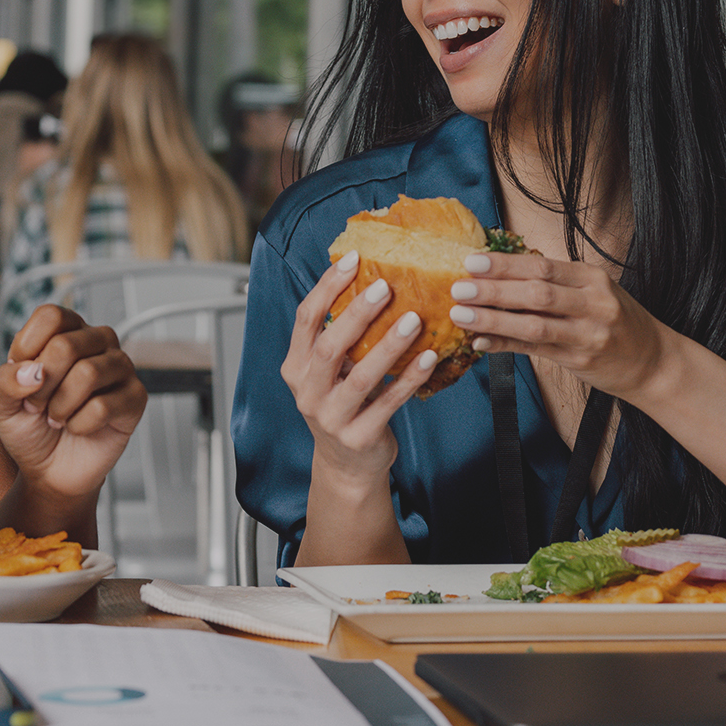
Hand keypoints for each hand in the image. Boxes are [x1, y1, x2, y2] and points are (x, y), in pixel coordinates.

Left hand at [0, 306, 145, 502]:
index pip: (51, 316)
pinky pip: (104, 406)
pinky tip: (78, 428)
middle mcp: (97, 341)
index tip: (22, 377)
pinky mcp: (135, 397)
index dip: (27, 349)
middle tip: (38, 405)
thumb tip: (33, 372)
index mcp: (66, 330)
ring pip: (88, 374)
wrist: (49, 468)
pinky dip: (79, 425)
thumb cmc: (29, 427)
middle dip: (42, 386)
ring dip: (60, 407)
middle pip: (66, 345)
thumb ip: (4, 380)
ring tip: (58, 417)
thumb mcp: (0, 402)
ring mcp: (119, 367)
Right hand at [281, 251, 439, 490]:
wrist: (346, 466)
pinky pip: (389, 403)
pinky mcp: (359, 437)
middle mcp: (307, 392)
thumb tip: (369, 280)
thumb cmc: (342, 405)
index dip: (326, 287)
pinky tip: (430, 357)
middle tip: (385, 287)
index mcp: (295, 367)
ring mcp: (331, 418)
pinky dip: (410, 378)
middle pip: (329, 346)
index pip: (305, 319)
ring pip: (360, 377)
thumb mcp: (329, 372)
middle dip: (357, 314)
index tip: (352, 260)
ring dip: (389, 345)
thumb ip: (339, 337)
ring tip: (414, 319)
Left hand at [447, 252, 671, 398]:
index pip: (542, 265)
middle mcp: (593, 303)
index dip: (505, 263)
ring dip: (493, 319)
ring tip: (462, 315)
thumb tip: (497, 273)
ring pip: (533, 324)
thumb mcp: (592, 291)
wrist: (653, 362)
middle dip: (493, 289)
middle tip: (458, 287)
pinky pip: (534, 350)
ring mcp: (588, 334)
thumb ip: (553, 283)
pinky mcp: (580, 360)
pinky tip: (480, 340)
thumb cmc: (615, 320)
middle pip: (536, 292)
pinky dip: (504, 344)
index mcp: (592, 278)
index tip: (472, 261)